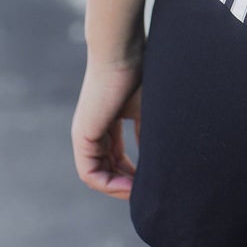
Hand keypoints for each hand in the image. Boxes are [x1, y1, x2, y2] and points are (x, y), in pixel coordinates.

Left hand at [71, 51, 142, 198]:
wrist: (123, 52)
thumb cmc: (141, 74)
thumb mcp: (149, 111)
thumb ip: (150, 136)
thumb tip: (163, 162)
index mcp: (107, 121)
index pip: (116, 156)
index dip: (134, 173)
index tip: (154, 179)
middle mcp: (93, 130)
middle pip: (107, 168)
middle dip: (127, 184)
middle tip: (148, 192)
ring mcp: (85, 134)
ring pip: (97, 174)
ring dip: (118, 188)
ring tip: (141, 193)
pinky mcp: (83, 136)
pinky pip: (90, 173)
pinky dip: (109, 184)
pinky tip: (130, 187)